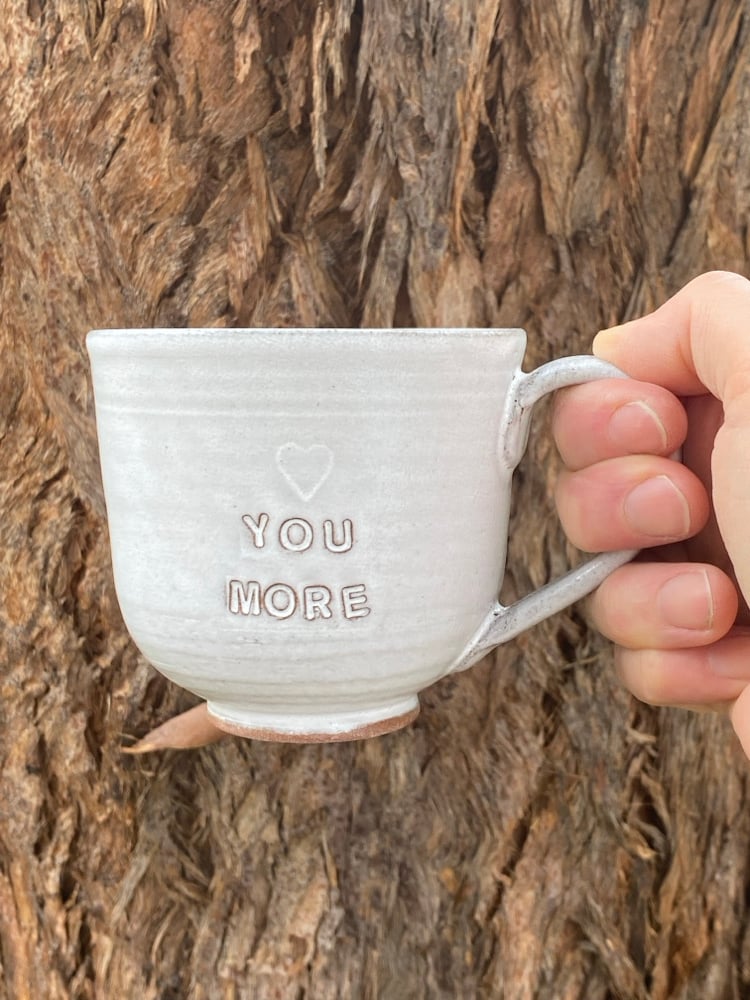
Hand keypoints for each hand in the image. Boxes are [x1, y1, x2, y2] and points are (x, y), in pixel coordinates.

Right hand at [553, 270, 749, 755]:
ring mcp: (708, 577)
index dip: (602, 418)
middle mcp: (718, 494)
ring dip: (647, 596)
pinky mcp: (708, 659)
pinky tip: (737, 661)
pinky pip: (632, 657)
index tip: (657, 428)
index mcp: (736, 421)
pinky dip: (676, 662)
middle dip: (613, 504)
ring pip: (598, 578)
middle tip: (685, 508)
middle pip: (582, 489)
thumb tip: (623, 347)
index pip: (600, 404)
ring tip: (719, 605)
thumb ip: (704, 319)